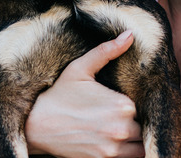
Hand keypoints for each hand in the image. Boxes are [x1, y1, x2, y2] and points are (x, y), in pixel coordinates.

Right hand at [25, 30, 145, 157]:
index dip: (137, 108)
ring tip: (117, 131)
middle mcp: (122, 128)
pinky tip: (111, 142)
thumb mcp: (81, 68)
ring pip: (140, 149)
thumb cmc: (58, 94)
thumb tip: (130, 34)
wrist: (35, 124)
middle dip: (136, 125)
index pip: (145, 109)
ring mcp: (112, 149)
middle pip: (144, 129)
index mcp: (122, 104)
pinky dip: (125, 154)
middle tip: (119, 118)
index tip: (123, 105)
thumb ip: (107, 51)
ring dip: (134, 142)